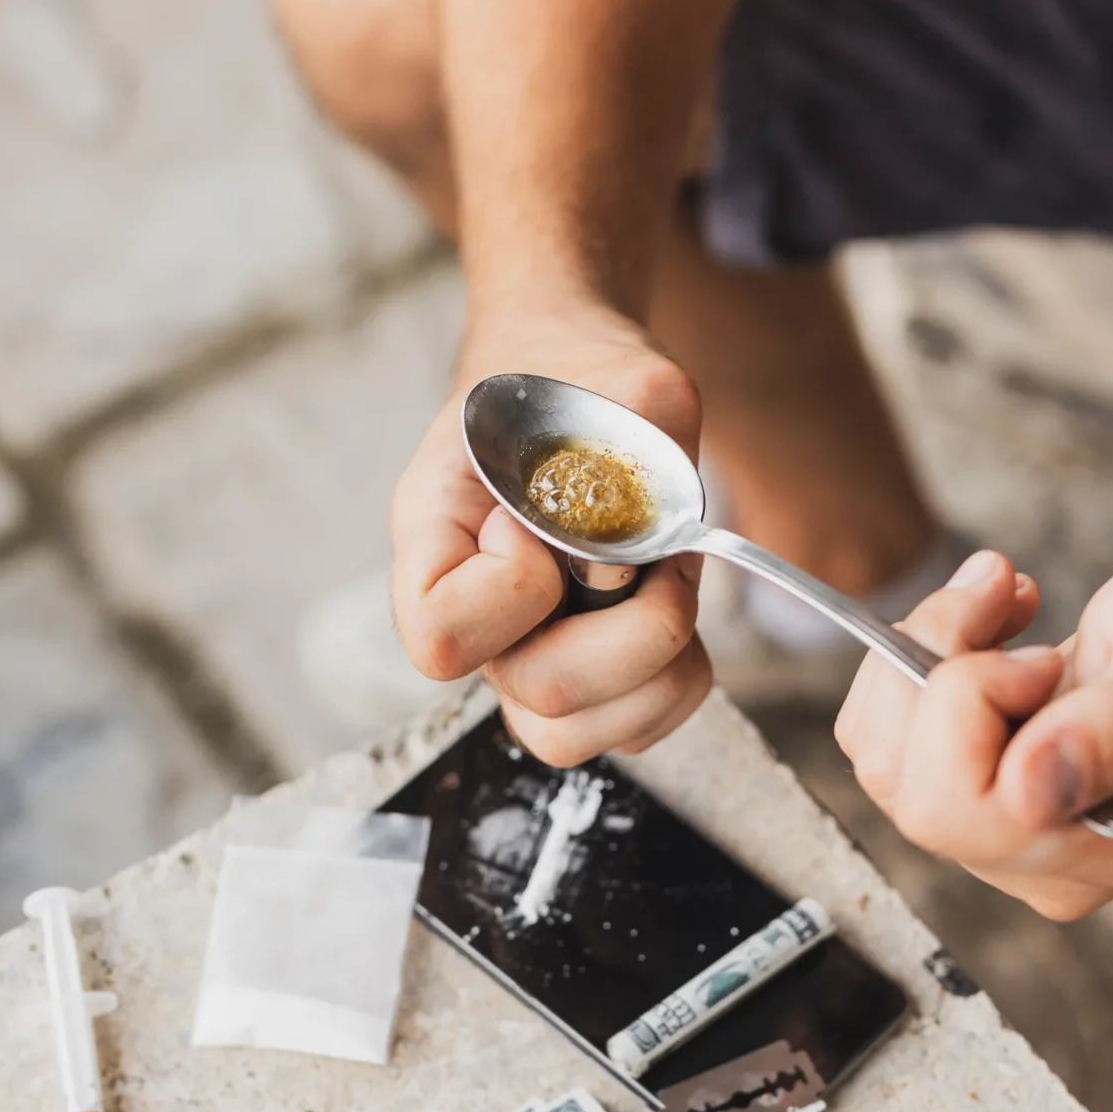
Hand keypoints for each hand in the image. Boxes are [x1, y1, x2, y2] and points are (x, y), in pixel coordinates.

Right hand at [390, 299, 711, 764]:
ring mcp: (519, 655)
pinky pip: (628, 731)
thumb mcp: (618, 375)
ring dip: (655, 671)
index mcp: (435, 533)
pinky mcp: (578, 679)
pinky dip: (676, 685)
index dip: (514, 590)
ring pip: (574, 736)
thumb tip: (644, 516)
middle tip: (648, 554)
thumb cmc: (572, 380)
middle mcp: (469, 613)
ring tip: (667, 583)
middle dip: (627, 631)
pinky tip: (675, 610)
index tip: (544, 522)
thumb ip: (635, 428)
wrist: (568, 384)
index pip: (441, 629)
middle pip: (534, 692)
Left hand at [834, 546, 1112, 918]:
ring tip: (1005, 599)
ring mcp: (1007, 838)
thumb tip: (1031, 794)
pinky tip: (992, 628)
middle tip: (1012, 599)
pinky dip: (916, 661)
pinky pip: (887, 741)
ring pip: (884, 760)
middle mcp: (1049, 864)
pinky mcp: (976, 797)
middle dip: (939, 665)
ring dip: (923, 653)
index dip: (974, 704)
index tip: (1042, 654)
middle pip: (911, 790)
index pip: (964, 804)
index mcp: (1112, 846)